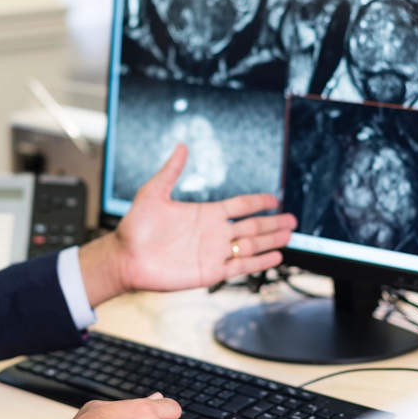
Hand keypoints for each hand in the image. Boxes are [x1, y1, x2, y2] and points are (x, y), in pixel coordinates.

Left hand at [79, 144, 296, 303]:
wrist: (125, 258)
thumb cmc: (135, 227)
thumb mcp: (153, 193)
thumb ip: (171, 171)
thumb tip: (182, 146)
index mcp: (204, 214)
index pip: (239, 206)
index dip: (258, 202)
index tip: (274, 199)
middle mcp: (213, 233)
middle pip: (251, 227)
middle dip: (272, 223)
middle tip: (292, 220)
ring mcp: (213, 253)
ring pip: (250, 246)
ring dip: (271, 241)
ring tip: (289, 236)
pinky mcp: (209, 272)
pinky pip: (240, 267)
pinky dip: (259, 262)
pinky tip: (275, 257)